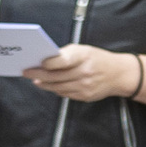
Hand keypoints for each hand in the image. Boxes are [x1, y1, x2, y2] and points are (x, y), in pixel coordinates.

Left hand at [22, 44, 141, 102]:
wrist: (119, 74)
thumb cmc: (98, 59)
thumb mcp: (85, 50)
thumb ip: (66, 54)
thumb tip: (45, 60)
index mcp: (84, 57)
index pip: (62, 60)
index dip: (48, 62)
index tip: (38, 62)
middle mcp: (84, 72)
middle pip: (55, 76)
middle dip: (38, 74)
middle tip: (26, 72)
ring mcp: (85, 86)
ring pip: (57, 87)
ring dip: (44, 83)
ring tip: (35, 79)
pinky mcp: (85, 96)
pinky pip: (65, 93)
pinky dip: (55, 89)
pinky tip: (50, 85)